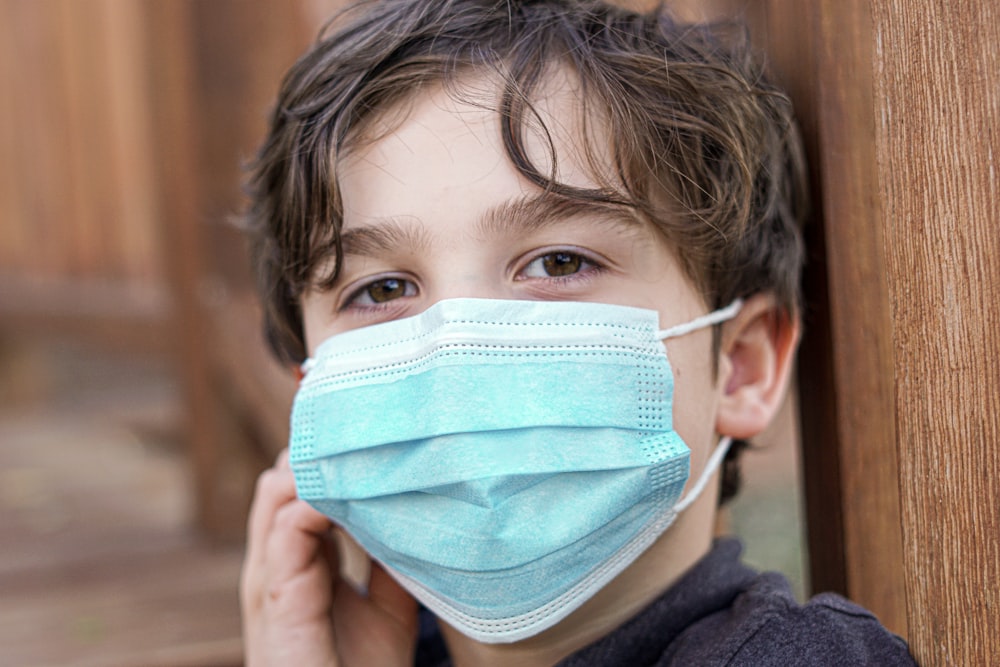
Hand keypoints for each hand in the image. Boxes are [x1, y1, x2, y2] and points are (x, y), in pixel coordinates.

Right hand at [240, 450, 418, 665]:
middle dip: (318, 453)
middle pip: (282, 482)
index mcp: (299, 562)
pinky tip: (351, 491)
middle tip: (364, 430)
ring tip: (360, 449)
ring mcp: (271, 577)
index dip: (329, 462)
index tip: (370, 436)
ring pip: (275, 494)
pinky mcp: (276, 597)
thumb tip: (414, 513)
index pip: (301, 492)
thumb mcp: (389, 605)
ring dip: (315, 467)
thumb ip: (391, 560)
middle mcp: (278, 562)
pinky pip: (285, 531)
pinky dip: (313, 500)